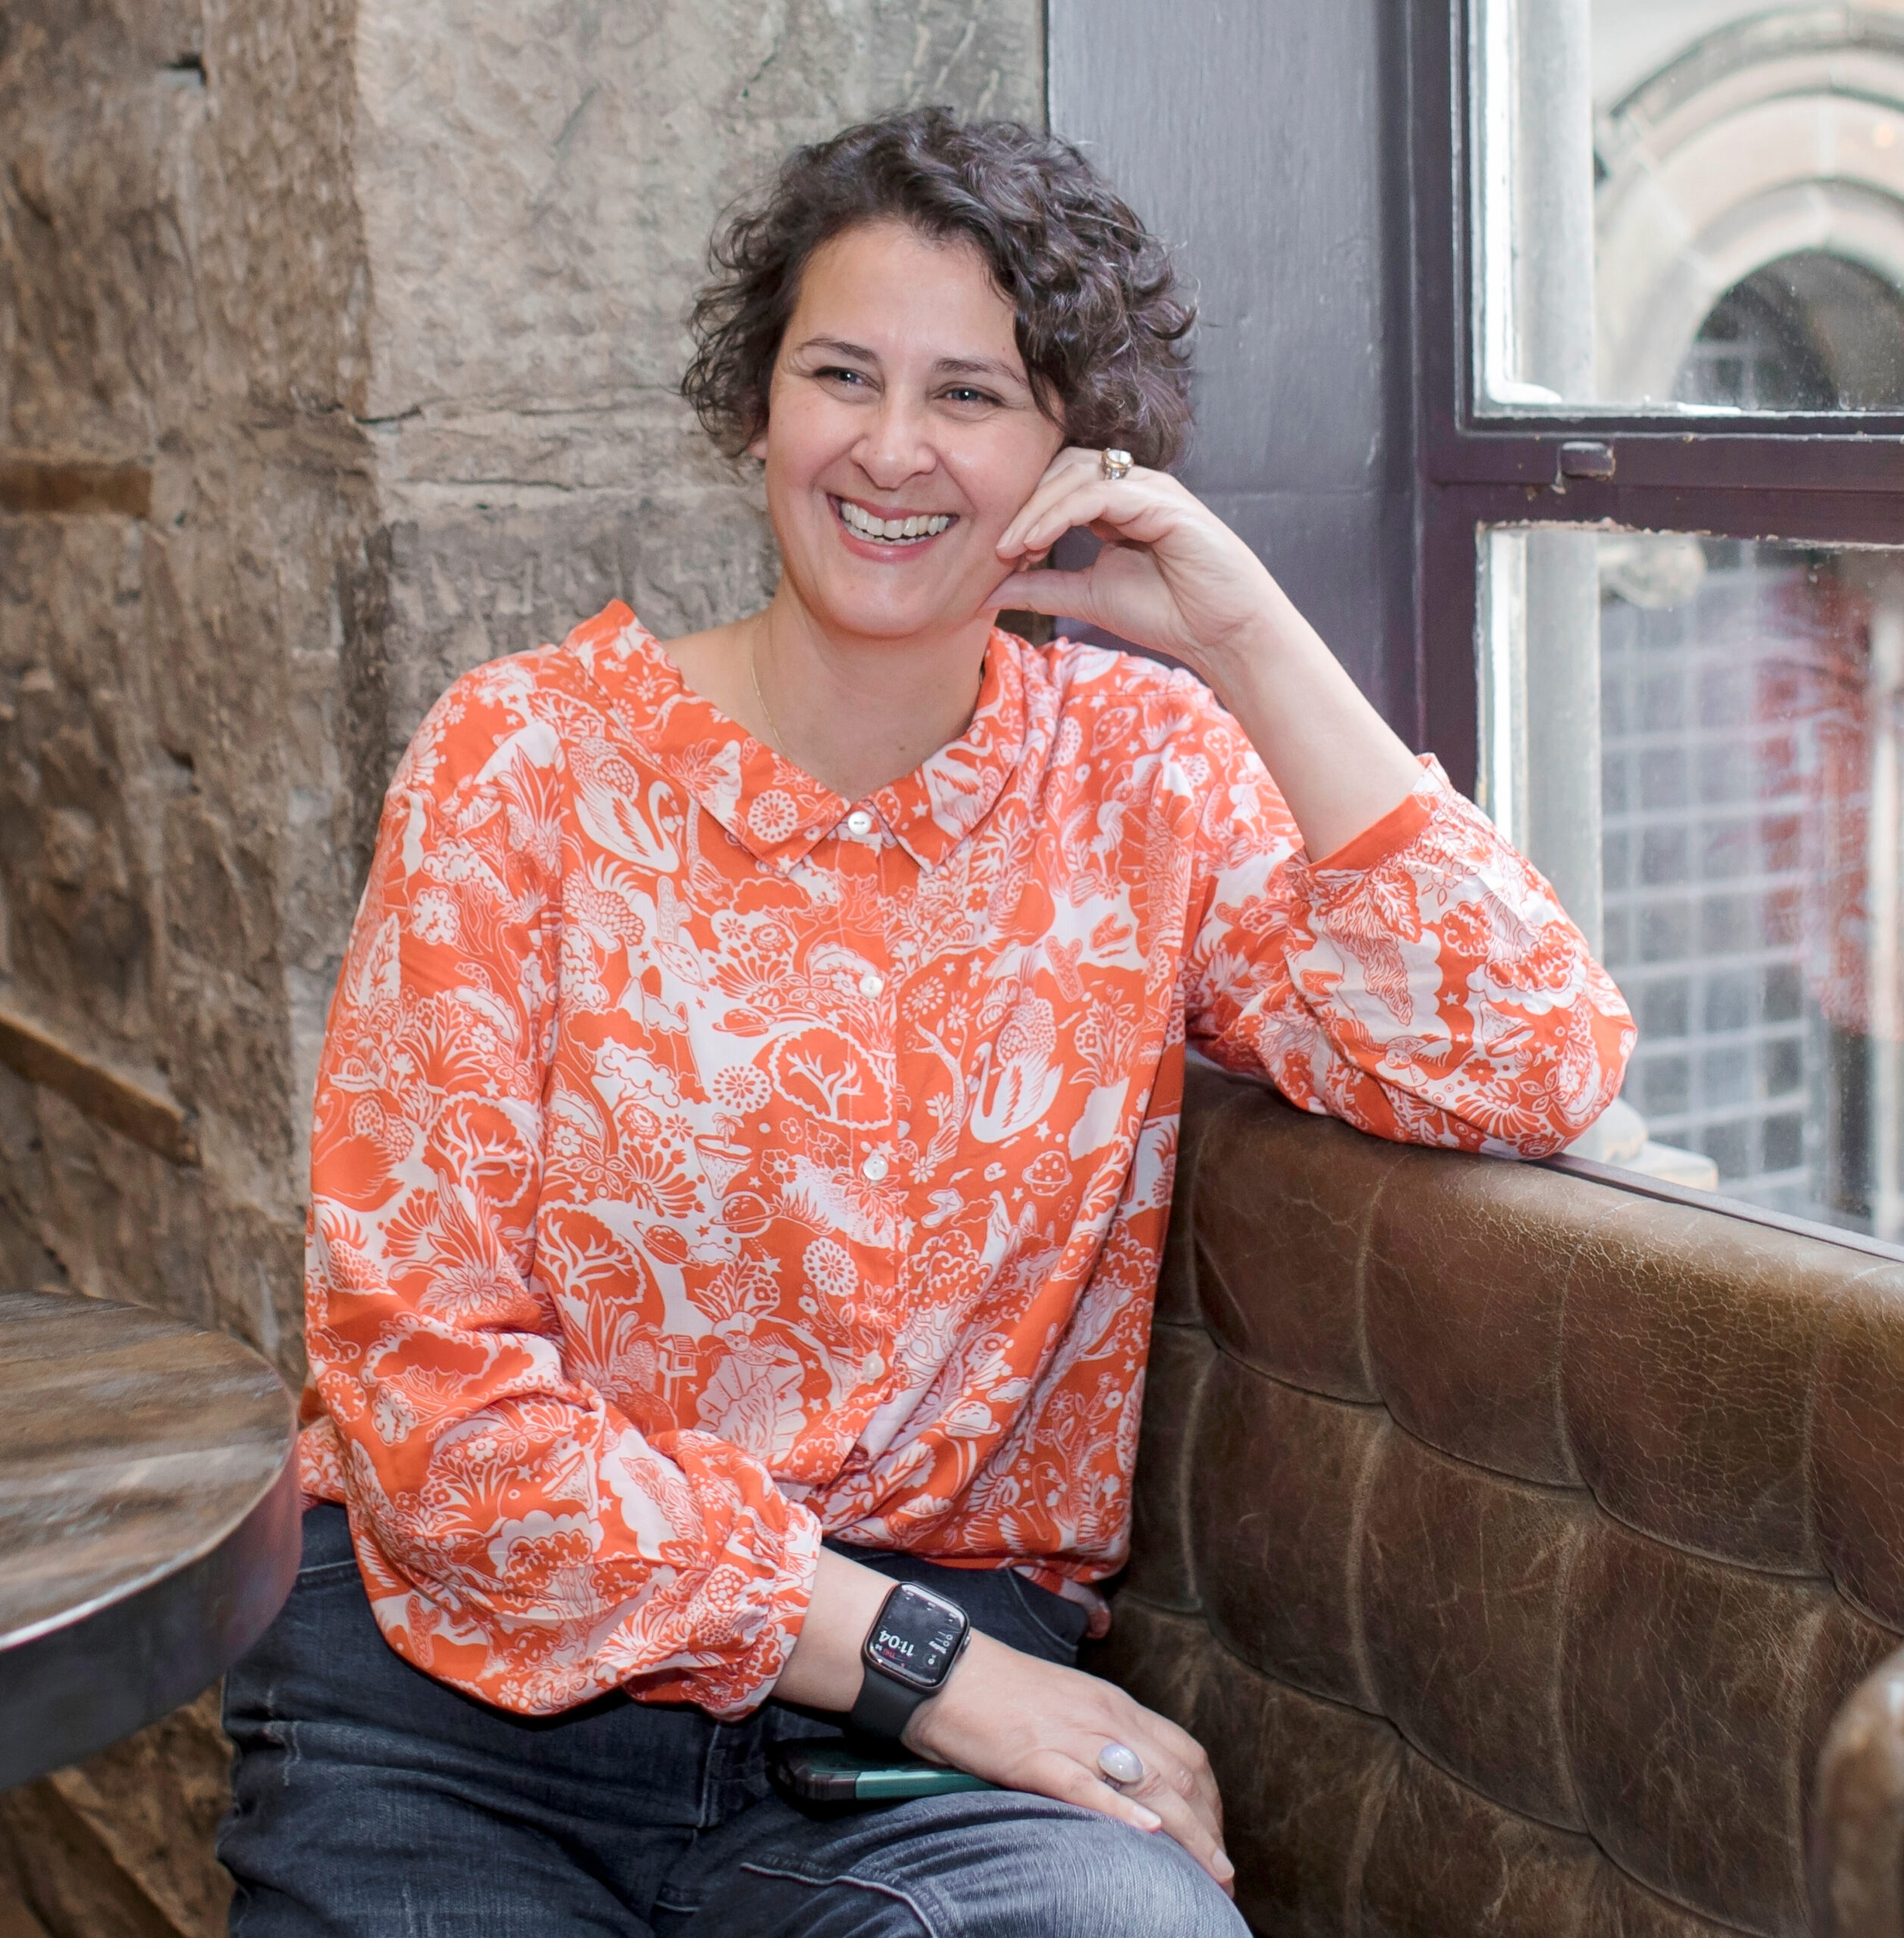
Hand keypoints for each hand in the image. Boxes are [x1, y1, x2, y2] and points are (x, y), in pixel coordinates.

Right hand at [905, 1630, 1234, 1894]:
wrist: (942, 1666)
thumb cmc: (997, 1691)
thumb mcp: (1065, 1706)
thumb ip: (1101, 1736)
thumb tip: (1128, 1779)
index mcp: (1113, 1704)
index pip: (1185, 1752)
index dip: (1211, 1801)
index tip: (1216, 1838)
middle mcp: (1104, 1716)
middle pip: (1178, 1773)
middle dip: (1210, 1829)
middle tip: (1223, 1873)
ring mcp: (1071, 1734)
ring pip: (1147, 1782)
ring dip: (1188, 1833)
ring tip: (1210, 1874)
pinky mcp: (1033, 1755)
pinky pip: (1086, 1785)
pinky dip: (1121, 1810)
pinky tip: (1146, 1833)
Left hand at [991, 446, 1277, 684]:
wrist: (1221, 633)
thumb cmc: (1167, 613)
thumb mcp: (1087, 597)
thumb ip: (1041, 587)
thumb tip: (987, 590)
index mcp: (1115, 503)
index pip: (1058, 482)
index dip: (1023, 510)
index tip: (999, 553)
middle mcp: (1132, 486)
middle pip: (1062, 466)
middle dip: (1024, 502)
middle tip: (999, 546)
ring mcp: (1150, 488)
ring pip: (1077, 473)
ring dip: (1035, 508)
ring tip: (1010, 546)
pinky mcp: (1163, 500)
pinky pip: (1100, 492)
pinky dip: (1061, 514)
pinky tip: (1036, 542)